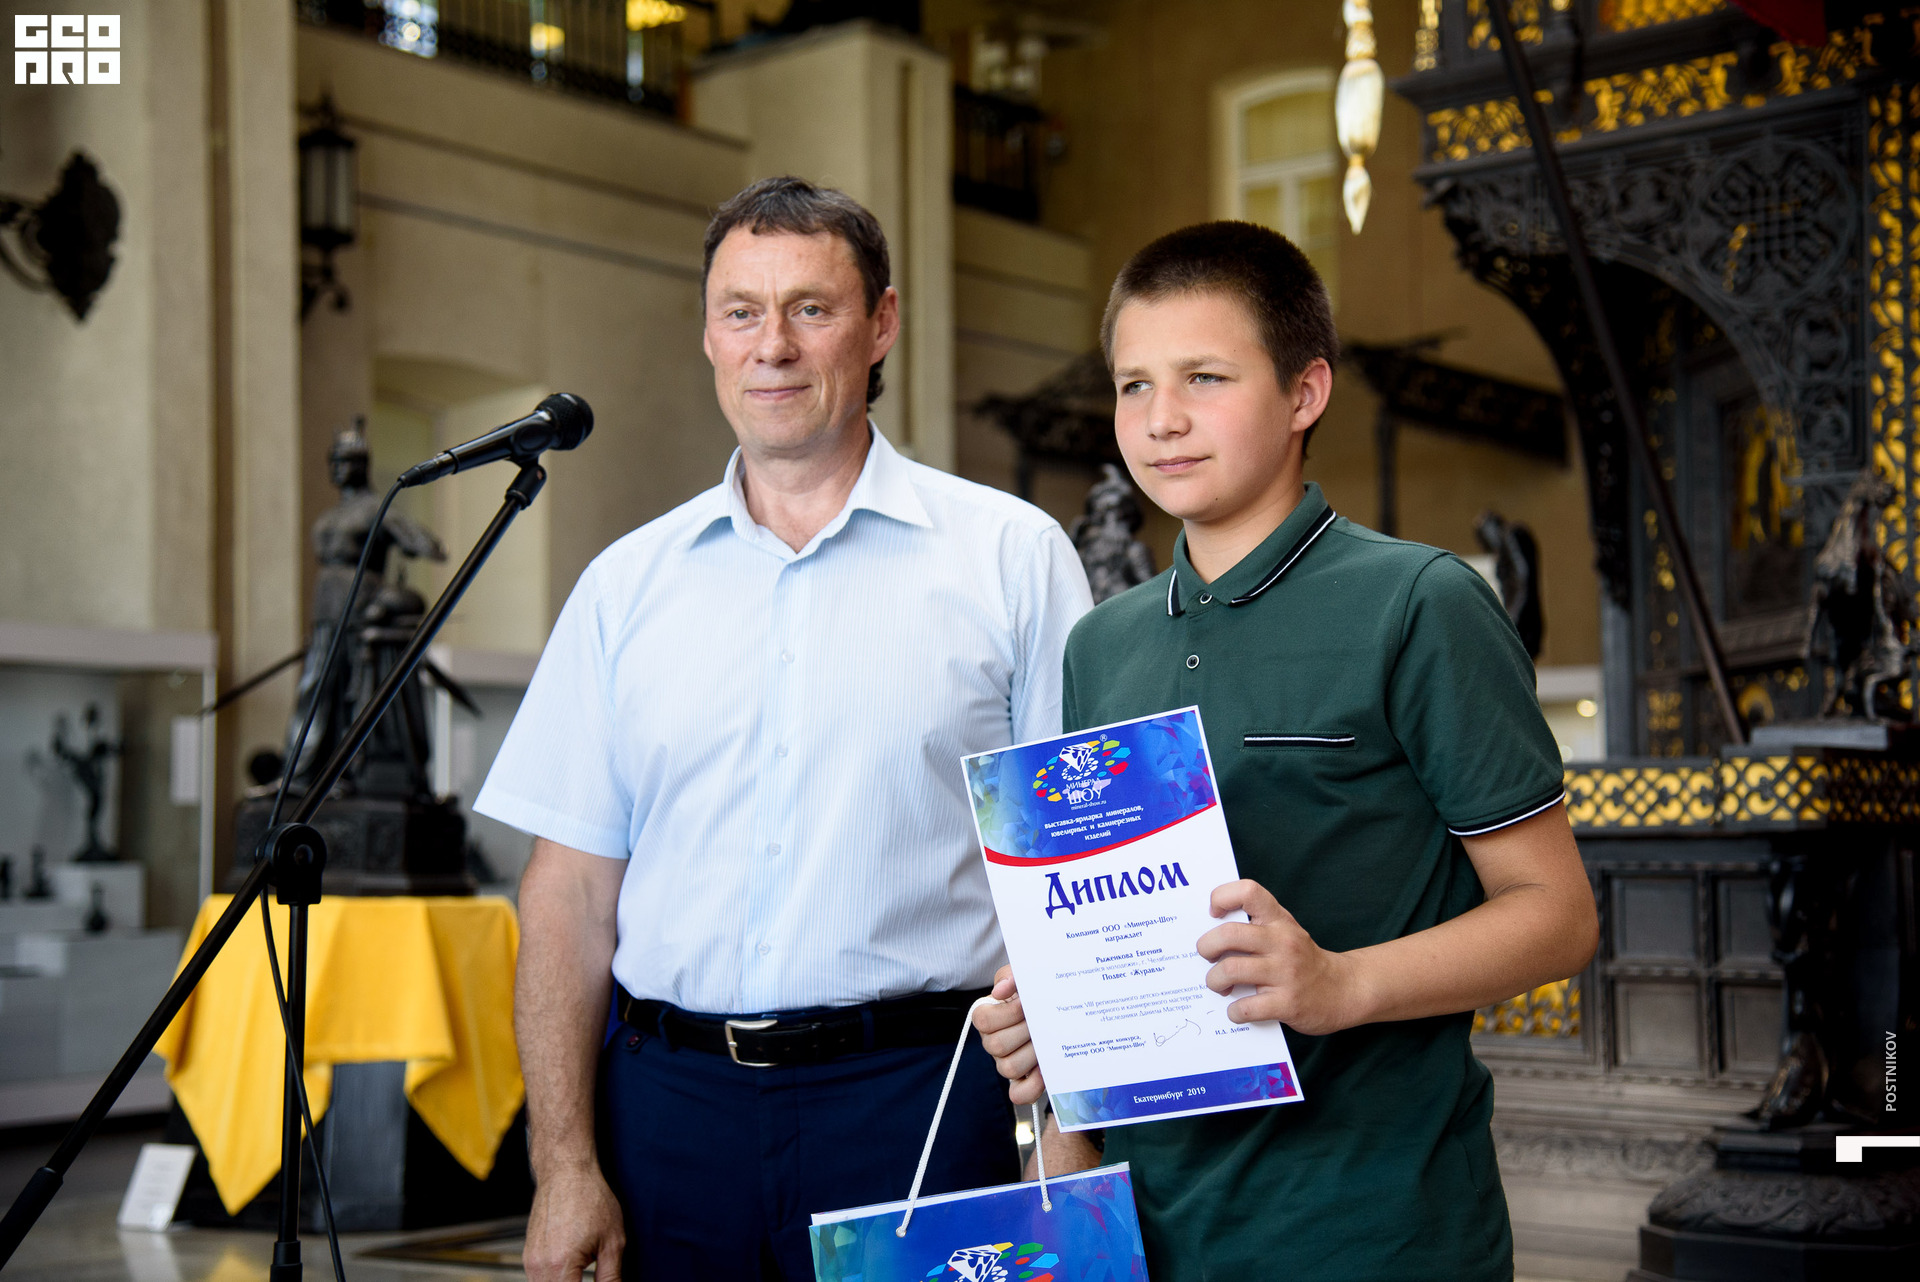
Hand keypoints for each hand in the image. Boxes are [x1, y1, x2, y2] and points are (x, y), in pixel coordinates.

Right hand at [523, 1163, 625, 1281]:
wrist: (565, 1171)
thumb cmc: (590, 1198)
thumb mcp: (612, 1242)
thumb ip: (611, 1277)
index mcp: (561, 1267)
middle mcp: (539, 1268)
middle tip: (593, 1275)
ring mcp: (530, 1262)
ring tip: (584, 1270)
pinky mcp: (528, 1256)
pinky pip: (540, 1280)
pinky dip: (557, 1281)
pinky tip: (573, 1271)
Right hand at [973, 965, 1046, 1104]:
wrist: (1060, 1009)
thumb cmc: (1036, 995)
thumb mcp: (1023, 978)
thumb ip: (1011, 976)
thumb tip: (1000, 991)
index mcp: (989, 1019)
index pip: (982, 1020)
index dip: (1006, 1013)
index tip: (1025, 1005)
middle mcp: (994, 1043)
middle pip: (996, 1046)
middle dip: (1024, 1031)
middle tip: (1040, 1022)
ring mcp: (1007, 1064)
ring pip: (1008, 1069)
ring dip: (1031, 1054)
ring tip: (1047, 1041)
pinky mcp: (1024, 1082)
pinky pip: (1019, 1095)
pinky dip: (1033, 1085)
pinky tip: (1045, 1069)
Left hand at [1196, 879, 1366, 1035]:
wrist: (1344, 990)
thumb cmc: (1302, 960)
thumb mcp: (1285, 932)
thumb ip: (1255, 927)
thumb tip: (1209, 934)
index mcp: (1279, 920)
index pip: (1248, 892)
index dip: (1222, 897)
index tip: (1213, 914)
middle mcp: (1283, 942)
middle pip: (1229, 934)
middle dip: (1206, 947)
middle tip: (1207, 956)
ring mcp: (1286, 973)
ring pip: (1230, 970)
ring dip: (1214, 981)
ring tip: (1219, 985)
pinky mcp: (1287, 1003)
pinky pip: (1246, 1007)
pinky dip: (1234, 1011)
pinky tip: (1238, 1010)